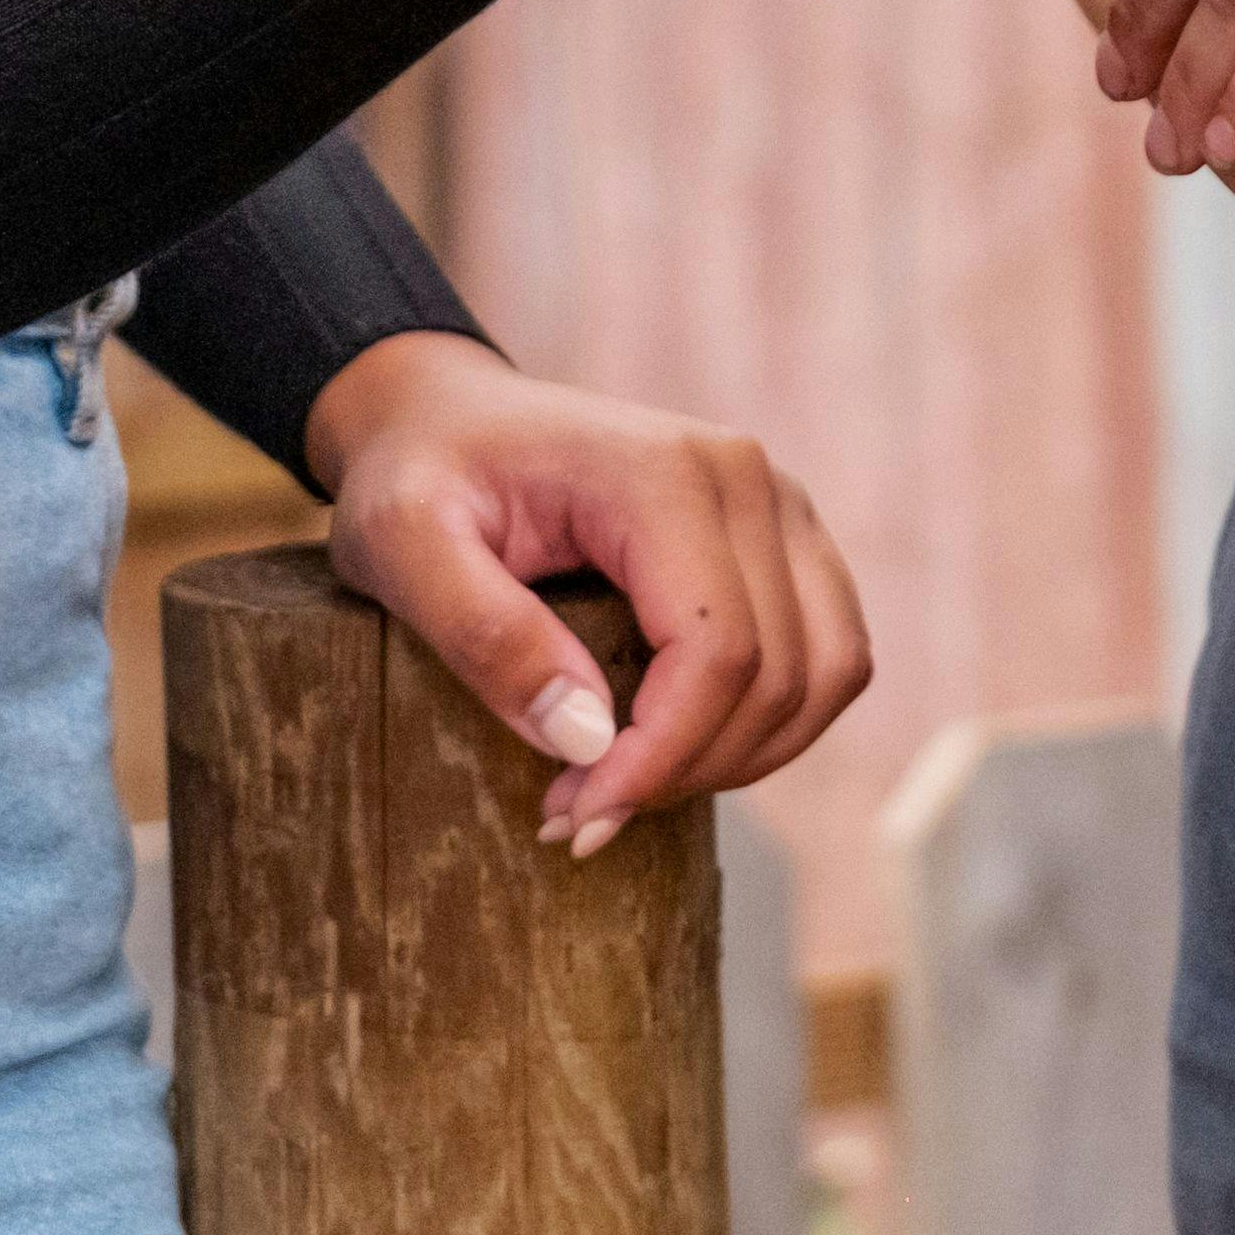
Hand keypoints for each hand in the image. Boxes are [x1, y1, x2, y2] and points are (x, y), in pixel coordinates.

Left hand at [304, 335, 874, 852]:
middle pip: (778, 674)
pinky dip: (770, 726)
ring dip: (739, 759)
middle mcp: (750, 479)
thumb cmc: (419, 475)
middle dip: (684, 772)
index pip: (717, 648)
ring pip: (825, 674)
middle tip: (577, 817)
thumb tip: (584, 738)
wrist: (445, 417)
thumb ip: (486, 634)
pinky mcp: (787, 539)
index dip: (659, 757)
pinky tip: (679, 749)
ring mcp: (782, 504)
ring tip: (627, 789)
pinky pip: (829, 658)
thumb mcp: (405, 546)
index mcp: (666, 472)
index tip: (573, 818)